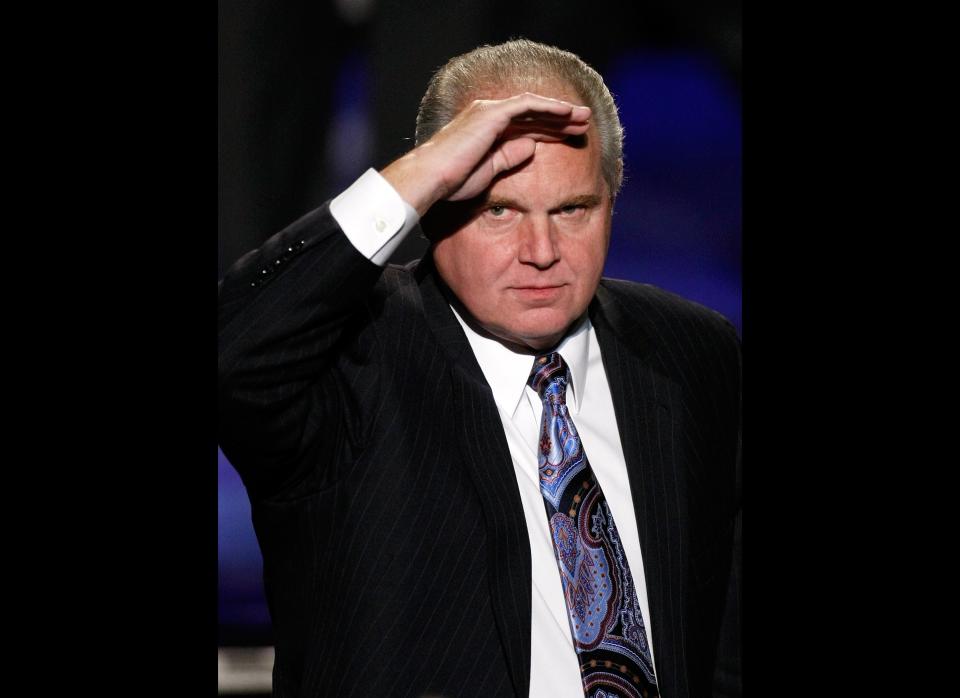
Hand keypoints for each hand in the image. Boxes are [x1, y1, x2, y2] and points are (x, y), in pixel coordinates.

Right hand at [381, 92, 590, 215]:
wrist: (432, 179)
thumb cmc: (453, 181)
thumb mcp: (490, 171)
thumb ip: (510, 157)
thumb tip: (532, 147)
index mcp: (487, 130)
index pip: (526, 127)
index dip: (550, 130)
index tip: (571, 136)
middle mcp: (489, 115)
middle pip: (533, 115)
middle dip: (560, 118)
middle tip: (585, 122)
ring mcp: (490, 112)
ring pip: (534, 107)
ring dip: (560, 111)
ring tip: (583, 117)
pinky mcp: (492, 115)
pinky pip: (527, 106)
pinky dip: (548, 107)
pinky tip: (567, 112)